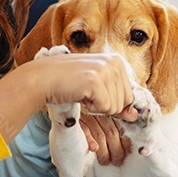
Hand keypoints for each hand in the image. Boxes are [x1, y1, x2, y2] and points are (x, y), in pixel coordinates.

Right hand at [0, 52, 138, 144]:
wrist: (43, 78)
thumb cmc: (67, 82)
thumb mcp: (97, 86)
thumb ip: (117, 98)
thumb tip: (134, 115)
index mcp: (116, 61)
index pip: (129, 95)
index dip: (111, 101)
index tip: (94, 93)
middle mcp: (114, 62)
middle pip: (124, 102)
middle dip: (105, 105)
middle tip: (86, 92)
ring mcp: (106, 71)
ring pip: (115, 107)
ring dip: (97, 107)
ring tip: (82, 92)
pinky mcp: (96, 81)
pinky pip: (105, 108)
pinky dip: (91, 108)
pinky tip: (80, 94)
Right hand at [80, 114, 131, 165]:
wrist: (69, 111)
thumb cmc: (88, 121)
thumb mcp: (102, 123)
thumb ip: (113, 130)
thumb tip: (126, 146)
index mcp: (108, 115)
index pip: (120, 128)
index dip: (125, 142)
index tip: (127, 152)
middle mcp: (100, 115)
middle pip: (111, 133)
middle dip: (116, 149)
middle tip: (117, 161)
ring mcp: (88, 118)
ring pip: (100, 135)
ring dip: (104, 150)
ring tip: (105, 161)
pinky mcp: (77, 121)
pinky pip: (85, 131)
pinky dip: (90, 140)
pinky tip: (94, 149)